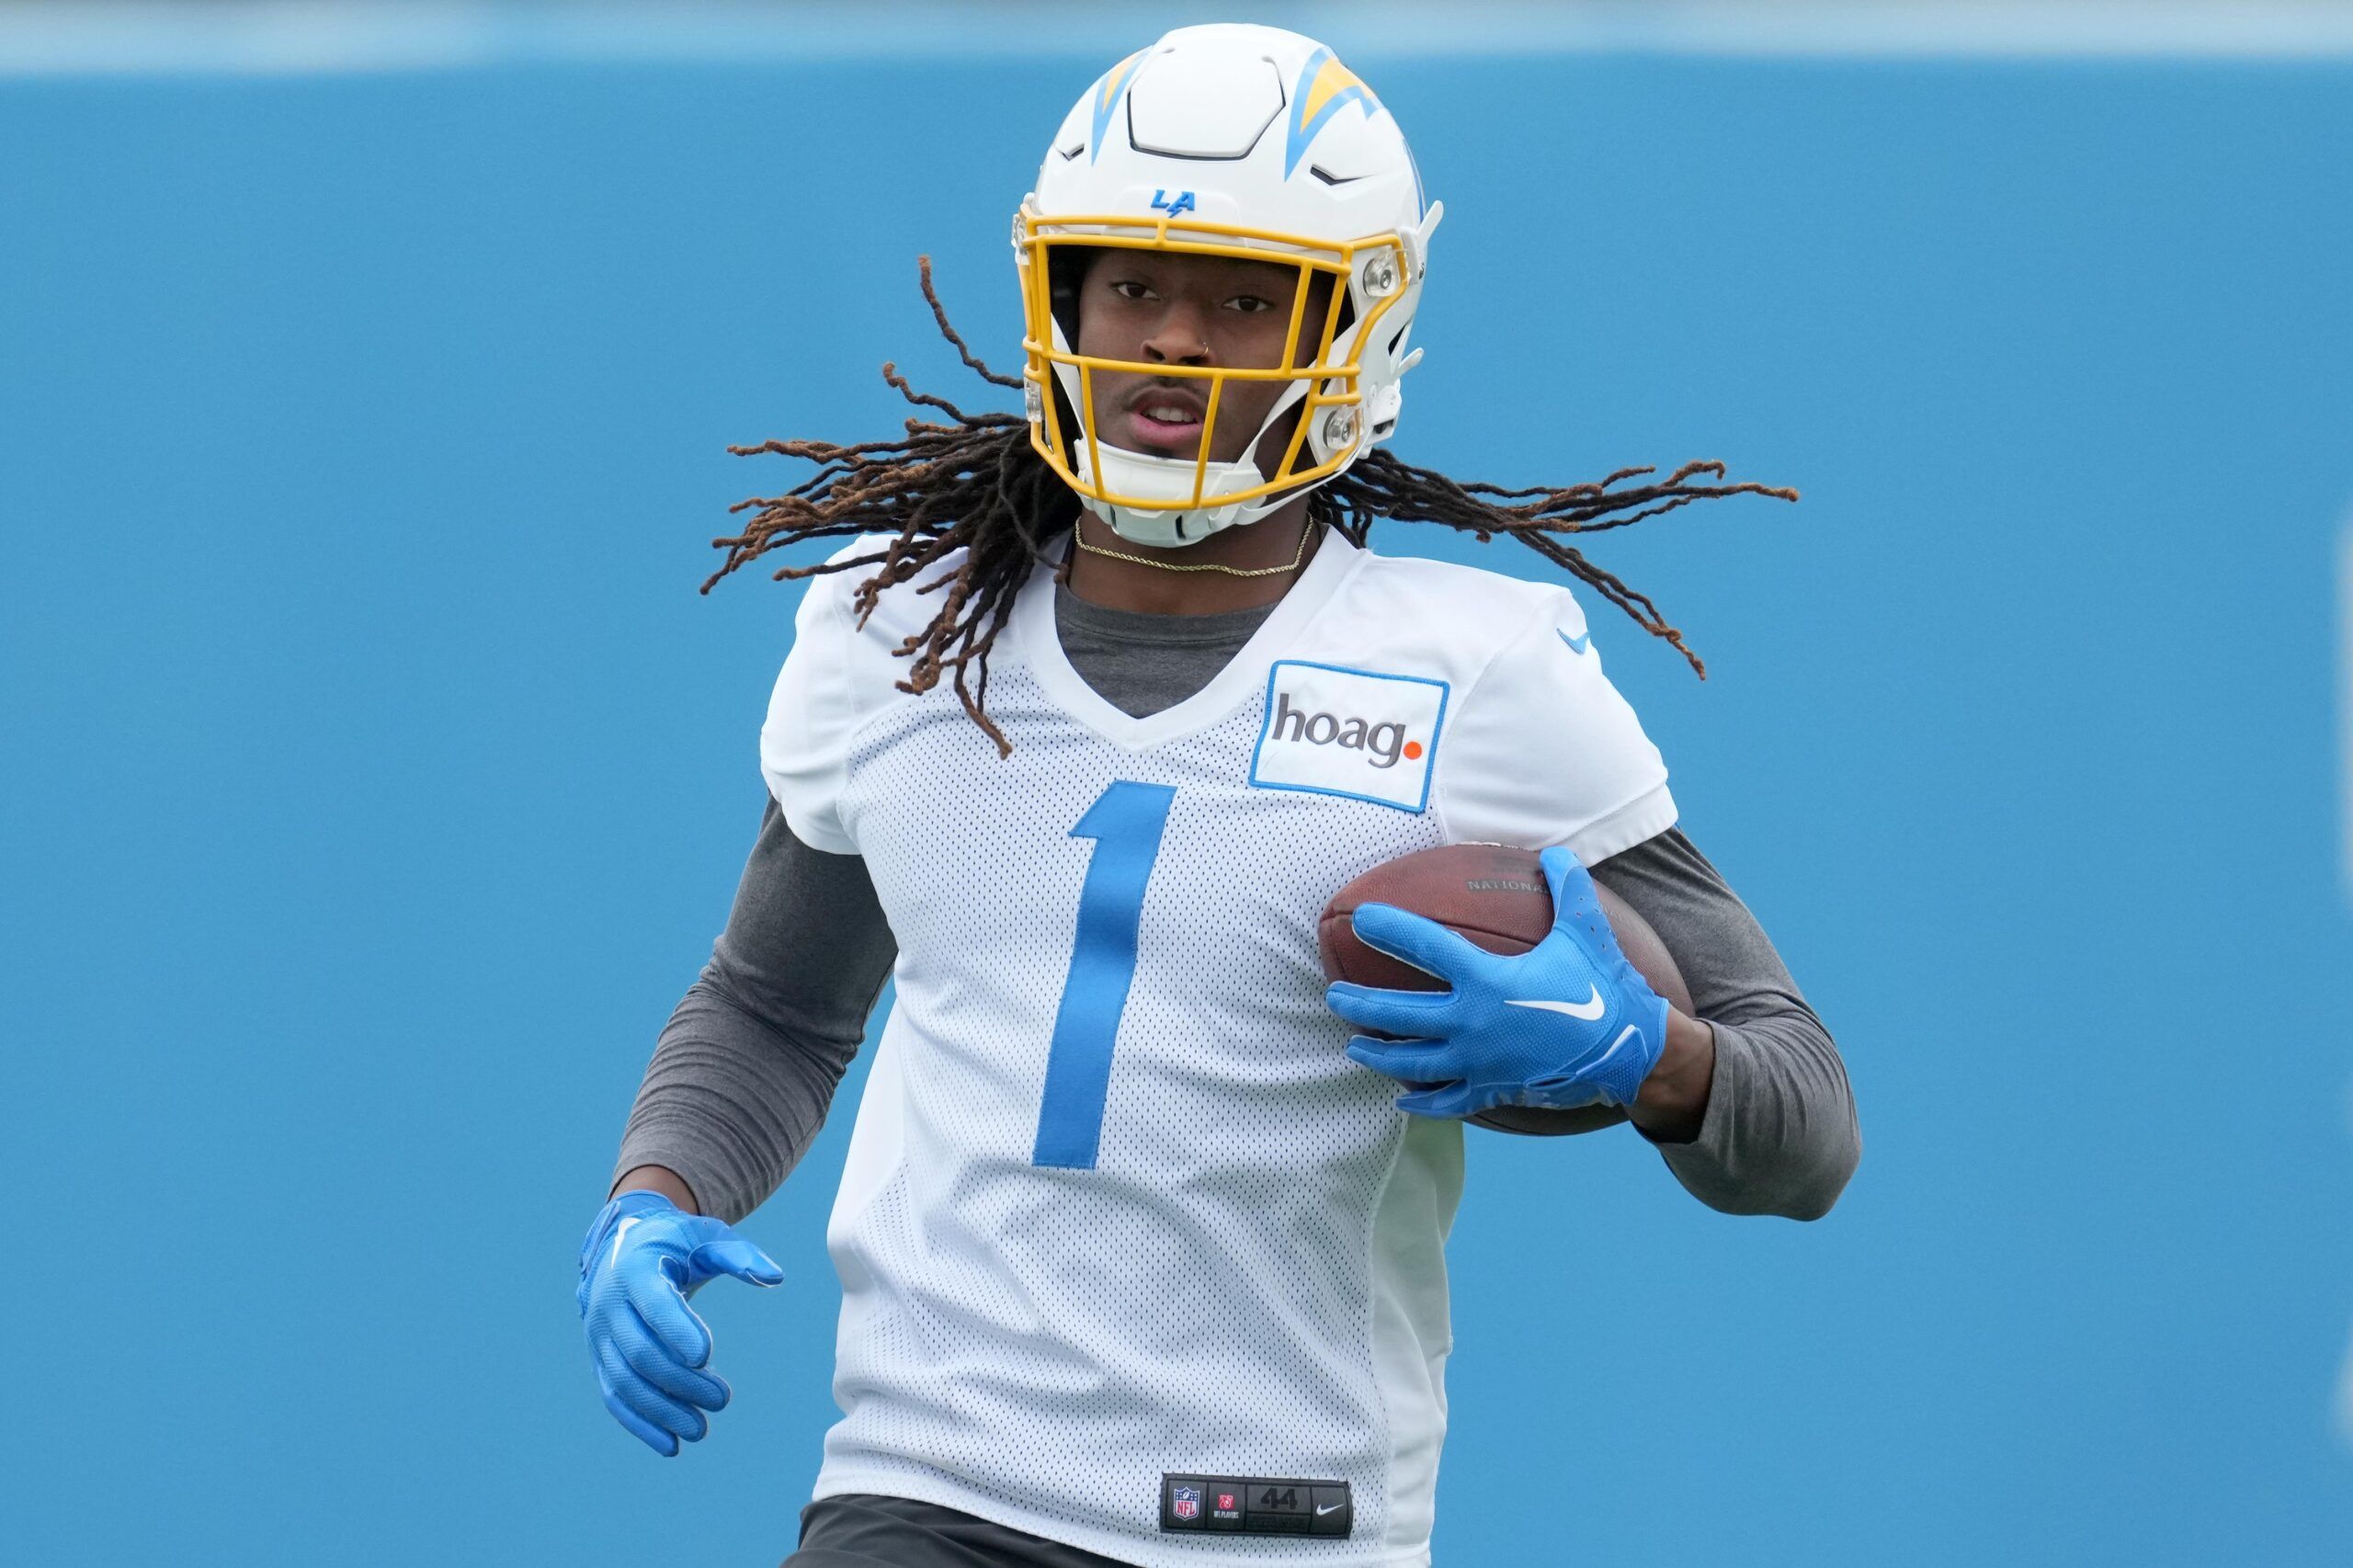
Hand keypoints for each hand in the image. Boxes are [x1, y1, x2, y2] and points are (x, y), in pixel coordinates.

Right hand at [577, 1190, 782, 1455]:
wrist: (621, 1248)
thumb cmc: (674, 1243)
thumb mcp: (707, 1238)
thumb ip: (739, 1256)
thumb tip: (776, 1277)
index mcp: (635, 1269)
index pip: (654, 1305)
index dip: (677, 1331)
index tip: (707, 1356)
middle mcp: (609, 1305)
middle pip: (641, 1352)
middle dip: (681, 1381)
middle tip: (722, 1399)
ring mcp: (599, 1336)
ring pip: (626, 1382)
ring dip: (662, 1411)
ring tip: (701, 1429)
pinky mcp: (600, 1358)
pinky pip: (615, 1396)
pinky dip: (640, 1423)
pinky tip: (671, 1445)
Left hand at [1325, 845, 1670, 1118]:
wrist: (1630, 1052)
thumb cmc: (1604, 987)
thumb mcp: (1585, 931)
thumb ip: (1566, 888)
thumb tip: (1555, 852)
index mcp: (1487, 980)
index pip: (1424, 947)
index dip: (1389, 928)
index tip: (1360, 918)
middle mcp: (1473, 1023)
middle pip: (1400, 1013)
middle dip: (1360, 1003)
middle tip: (1334, 996)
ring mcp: (1479, 1061)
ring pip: (1412, 1062)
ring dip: (1378, 1054)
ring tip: (1354, 1047)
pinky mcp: (1493, 1089)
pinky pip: (1447, 1100)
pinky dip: (1421, 1101)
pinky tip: (1401, 1099)